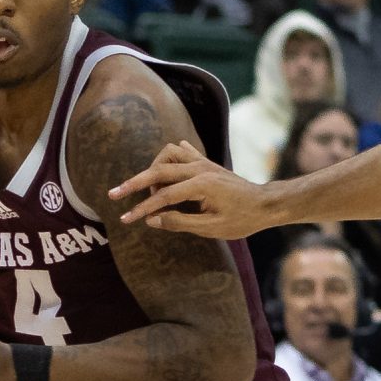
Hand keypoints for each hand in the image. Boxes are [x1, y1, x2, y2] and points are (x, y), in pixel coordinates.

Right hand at [110, 139, 274, 236]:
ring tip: (150, 189)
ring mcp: (203, 162)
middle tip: (115, 194)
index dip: (141, 208)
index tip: (125, 219)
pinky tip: (164, 168)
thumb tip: (151, 220)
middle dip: (134, 183)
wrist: (265, 204)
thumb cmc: (242, 220)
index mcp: (201, 185)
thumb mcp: (211, 229)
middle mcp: (199, 168)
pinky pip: (182, 151)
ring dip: (154, 168)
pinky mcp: (206, 162)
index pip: (162, 196)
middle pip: (158, 169)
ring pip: (168, 153)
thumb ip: (179, 223)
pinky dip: (169, 158)